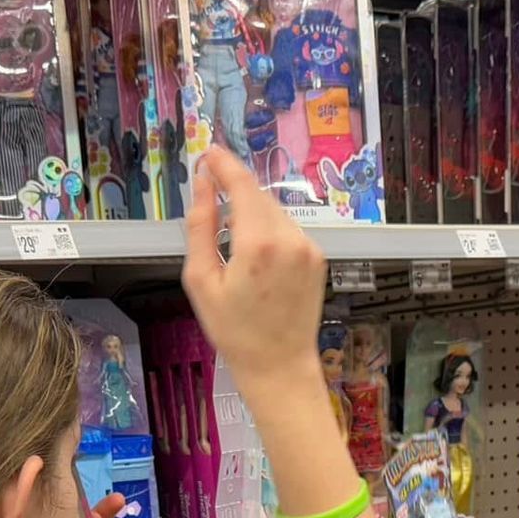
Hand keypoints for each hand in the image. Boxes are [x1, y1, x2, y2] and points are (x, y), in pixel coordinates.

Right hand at [182, 146, 325, 398]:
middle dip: (234, 190)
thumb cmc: (235, 331)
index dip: (224, 164)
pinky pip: (288, 230)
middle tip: (211, 194)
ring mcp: (308, 248)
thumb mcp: (201, 280)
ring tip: (232, 242)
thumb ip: (200, 226)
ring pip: (274, 211)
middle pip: (258, 195)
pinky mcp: (317, 257)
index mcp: (258, 244)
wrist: (279, 365)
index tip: (209, 153)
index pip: (241, 184)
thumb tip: (203, 184)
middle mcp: (290, 239)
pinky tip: (255, 257)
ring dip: (251, 213)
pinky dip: (268, 231)